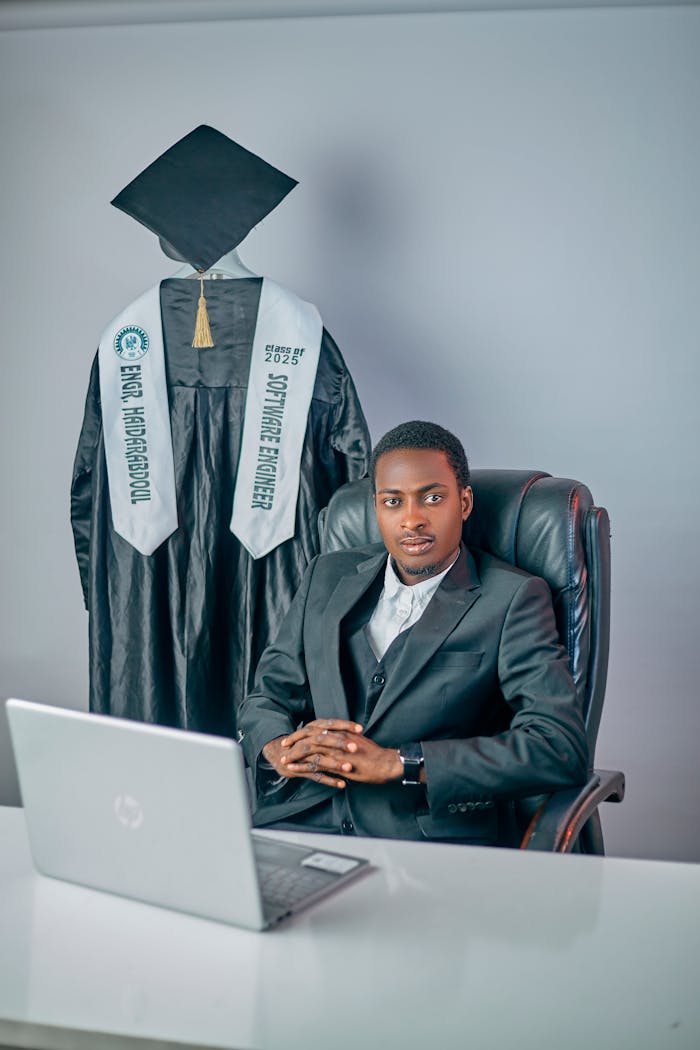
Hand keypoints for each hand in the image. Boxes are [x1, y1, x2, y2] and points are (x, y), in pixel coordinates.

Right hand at [261, 720, 357, 788]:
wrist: (278, 754)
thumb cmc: (303, 744)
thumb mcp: (315, 734)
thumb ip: (331, 732)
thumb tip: (354, 731)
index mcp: (313, 729)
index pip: (330, 724)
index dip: (345, 725)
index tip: (361, 729)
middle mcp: (307, 740)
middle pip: (324, 739)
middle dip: (340, 743)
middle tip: (355, 747)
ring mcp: (302, 756)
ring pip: (319, 758)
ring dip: (335, 764)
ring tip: (349, 768)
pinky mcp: (300, 770)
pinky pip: (316, 776)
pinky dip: (329, 780)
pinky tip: (342, 785)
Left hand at [280, 718, 403, 785]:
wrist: (386, 763)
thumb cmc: (376, 755)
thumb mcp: (358, 741)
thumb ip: (346, 739)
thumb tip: (338, 739)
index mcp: (341, 731)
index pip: (317, 728)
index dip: (303, 732)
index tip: (294, 736)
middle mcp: (337, 737)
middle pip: (309, 736)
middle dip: (295, 740)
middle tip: (284, 745)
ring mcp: (337, 750)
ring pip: (310, 749)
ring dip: (295, 754)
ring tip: (284, 759)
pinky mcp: (338, 764)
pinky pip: (316, 764)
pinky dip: (303, 766)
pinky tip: (294, 769)